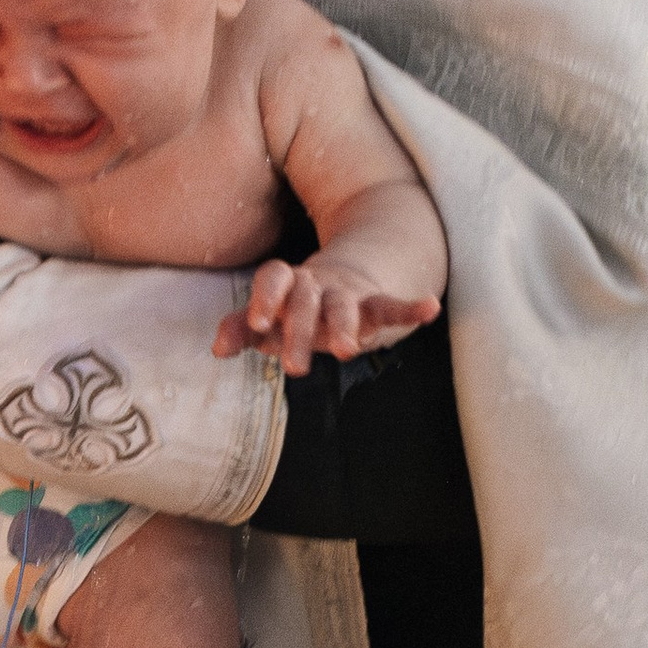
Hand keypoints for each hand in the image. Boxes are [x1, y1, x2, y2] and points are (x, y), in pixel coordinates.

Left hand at [214, 259, 439, 376]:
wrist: (340, 282)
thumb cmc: (293, 309)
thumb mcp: (268, 319)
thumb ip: (242, 329)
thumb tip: (218, 348)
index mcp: (286, 283)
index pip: (273, 278)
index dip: (265, 297)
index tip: (258, 323)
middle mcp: (315, 285)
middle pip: (306, 302)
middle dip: (300, 332)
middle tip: (295, 370)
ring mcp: (346, 293)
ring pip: (344, 305)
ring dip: (345, 326)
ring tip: (347, 350)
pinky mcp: (373, 304)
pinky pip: (391, 304)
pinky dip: (410, 307)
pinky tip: (429, 308)